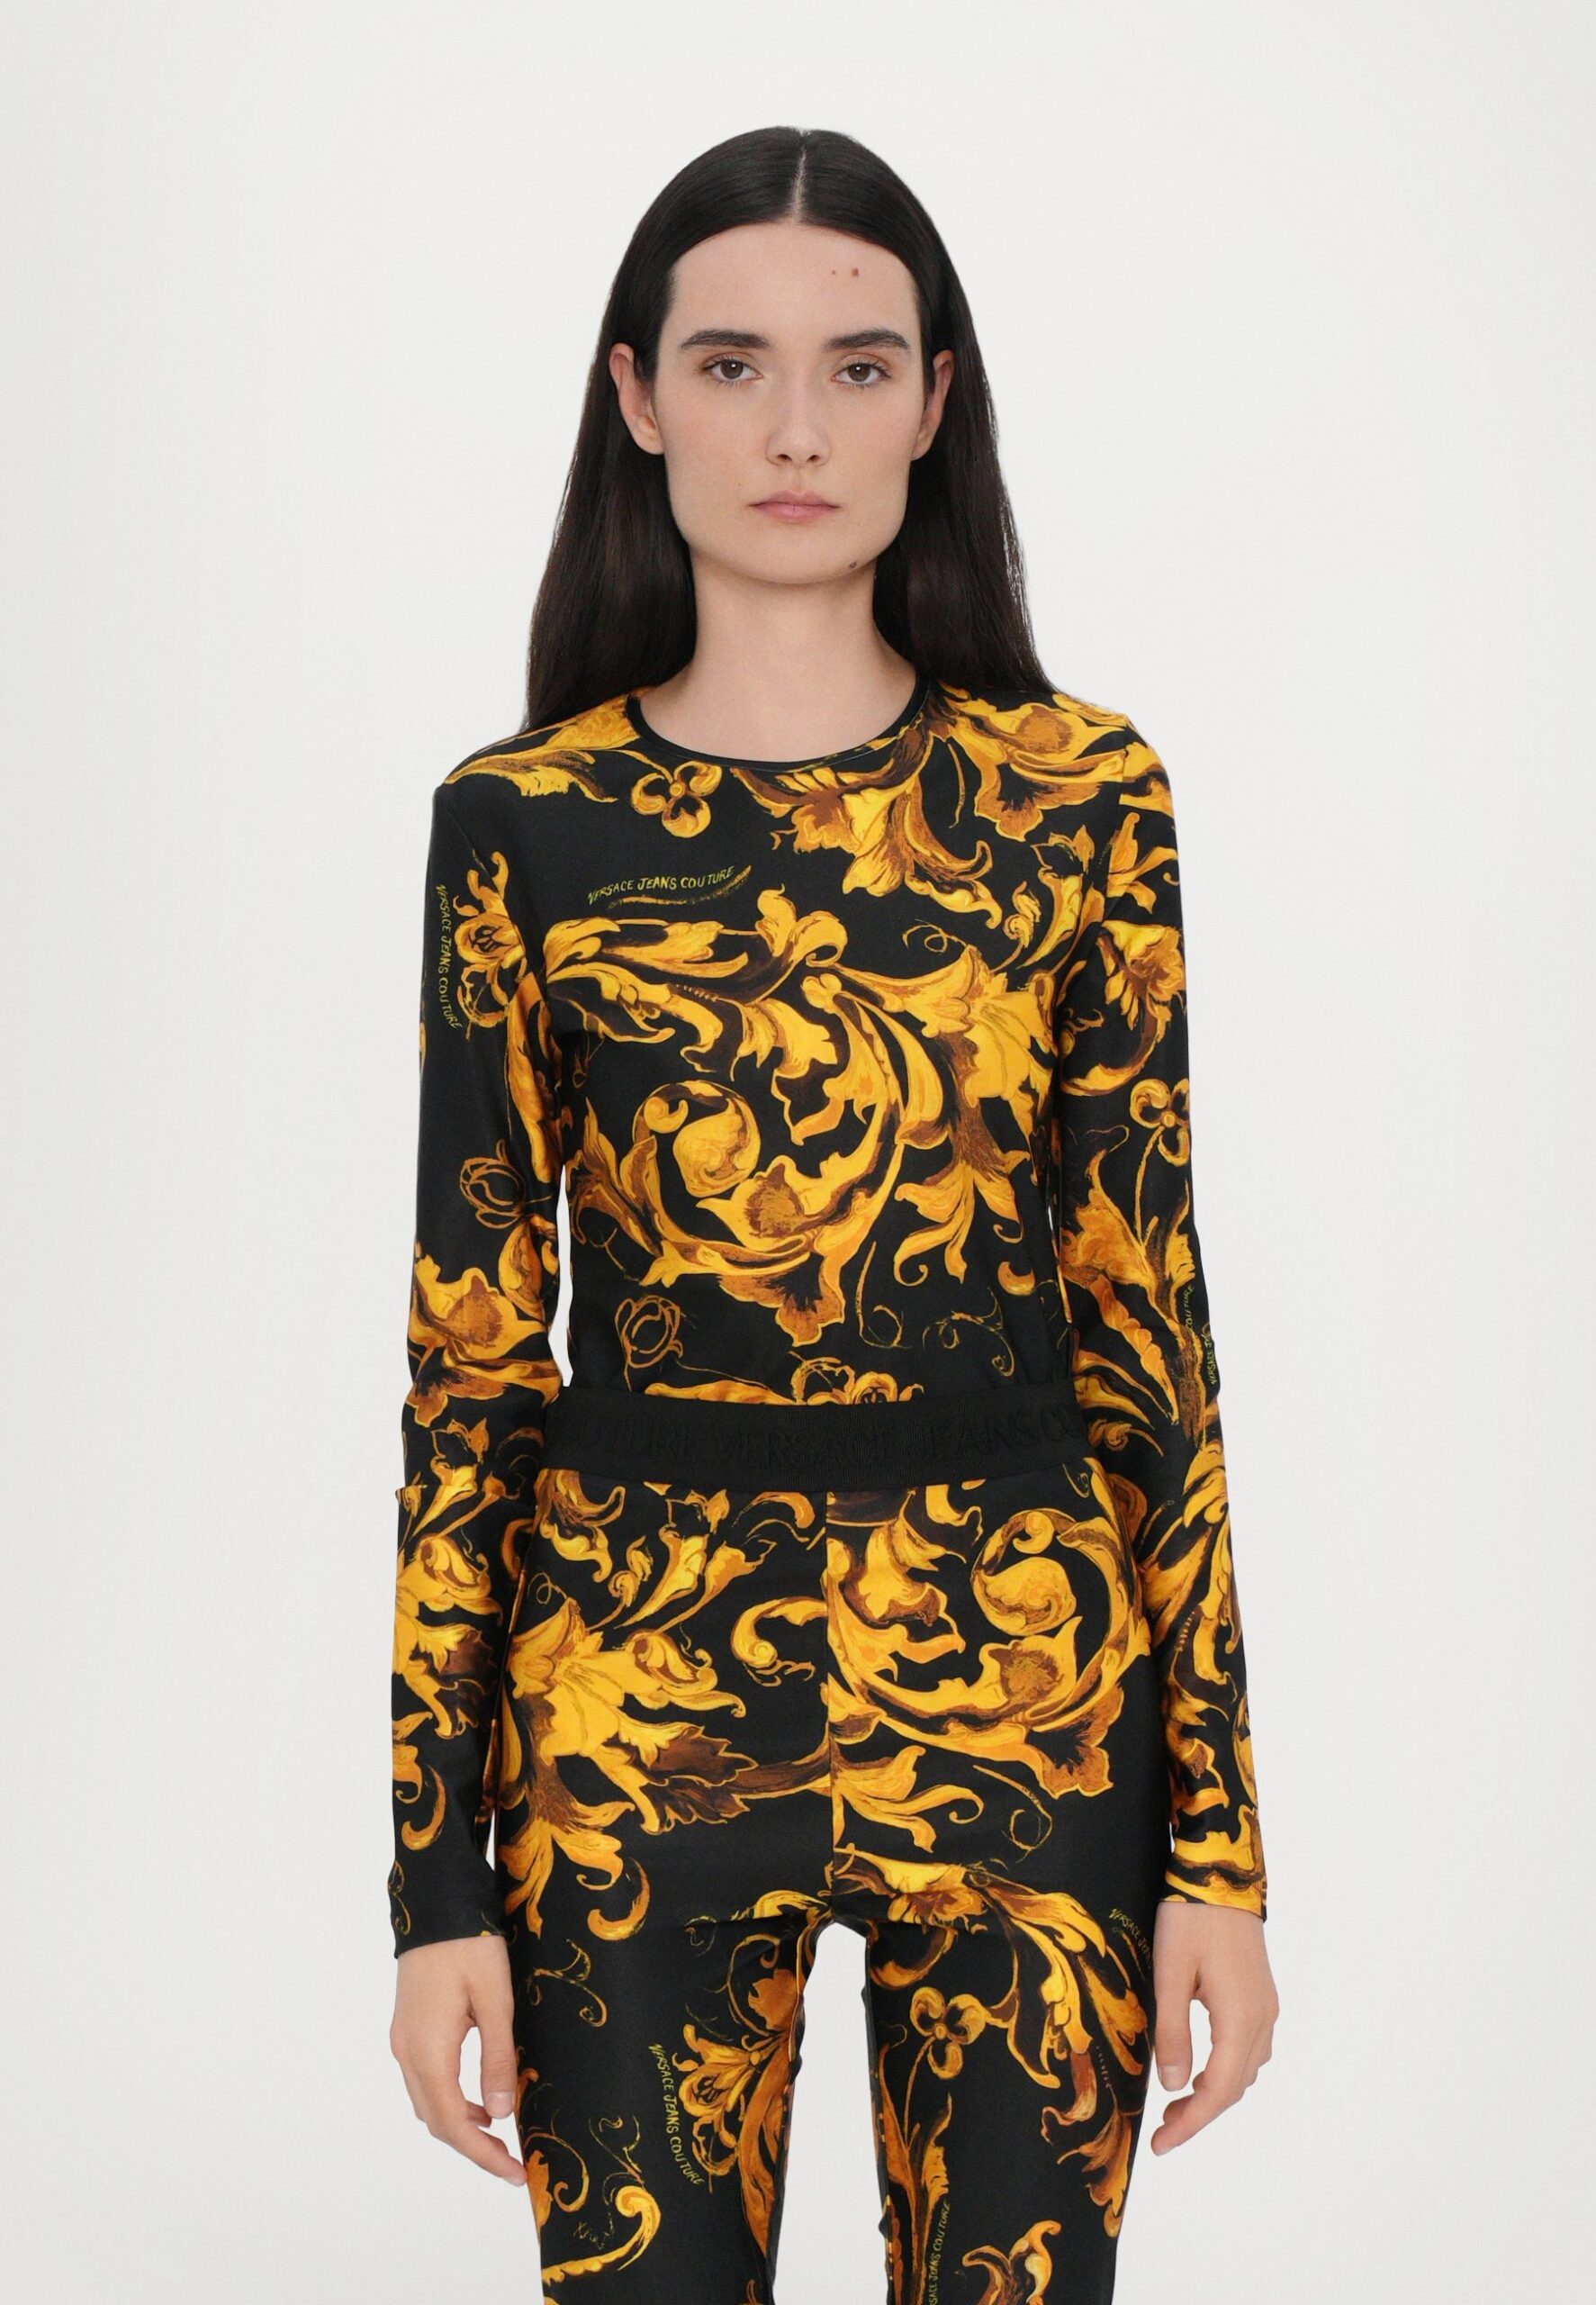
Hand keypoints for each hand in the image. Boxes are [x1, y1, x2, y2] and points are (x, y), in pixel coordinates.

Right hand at [391, 1934, 525, 2184]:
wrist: (435, 1903)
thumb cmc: (469, 1946)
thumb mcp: (495, 2001)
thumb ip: (496, 2059)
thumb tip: (500, 2116)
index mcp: (428, 2052)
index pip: (453, 2125)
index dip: (483, 2156)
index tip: (514, 2174)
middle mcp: (407, 2053)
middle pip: (436, 2121)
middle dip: (473, 2148)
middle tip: (513, 2163)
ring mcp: (403, 2040)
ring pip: (428, 2102)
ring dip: (460, 2125)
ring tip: (500, 2136)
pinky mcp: (408, 2027)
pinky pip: (425, 2080)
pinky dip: (450, 2099)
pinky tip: (478, 2098)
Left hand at [1147, 1898, 1276, 2154]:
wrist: (1220, 1873)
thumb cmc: (1190, 1919)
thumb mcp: (1170, 1974)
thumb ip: (1172, 2032)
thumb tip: (1174, 2087)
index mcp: (1240, 2019)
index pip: (1219, 2091)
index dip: (1192, 2124)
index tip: (1161, 2145)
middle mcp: (1262, 2019)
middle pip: (1235, 2086)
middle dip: (1200, 2114)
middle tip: (1162, 2130)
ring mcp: (1265, 2006)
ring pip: (1244, 2069)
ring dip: (1214, 2092)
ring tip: (1176, 2104)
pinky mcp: (1260, 1994)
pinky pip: (1248, 2048)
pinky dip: (1225, 2068)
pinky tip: (1200, 2066)